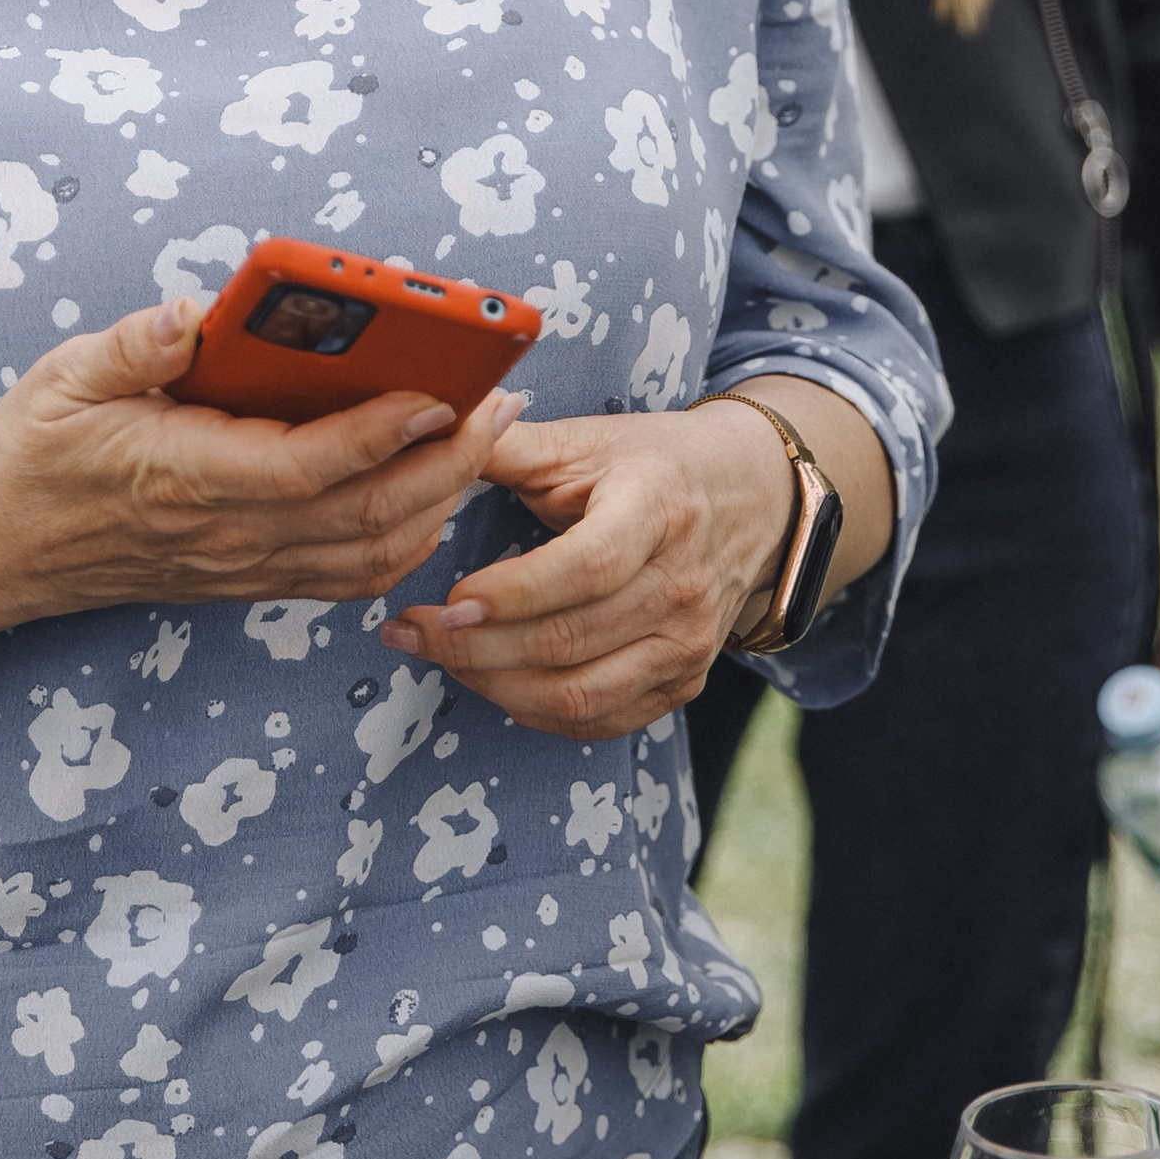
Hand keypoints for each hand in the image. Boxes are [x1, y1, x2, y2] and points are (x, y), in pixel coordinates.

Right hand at [0, 293, 514, 630]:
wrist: (1, 544)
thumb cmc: (39, 452)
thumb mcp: (63, 378)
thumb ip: (133, 347)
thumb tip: (191, 312)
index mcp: (194, 476)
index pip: (314, 466)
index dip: (388, 434)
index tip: (444, 391)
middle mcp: (234, 534)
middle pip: (370, 512)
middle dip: (451, 458)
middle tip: (504, 400)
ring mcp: (247, 565)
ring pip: (374, 552)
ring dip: (444, 499)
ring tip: (488, 435)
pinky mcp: (253, 579)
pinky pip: (352, 574)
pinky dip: (409, 541)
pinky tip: (435, 496)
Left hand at [378, 401, 791, 740]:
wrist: (751, 496)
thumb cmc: (652, 463)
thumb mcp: (587, 440)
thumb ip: (505, 446)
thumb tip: (427, 439)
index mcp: (657, 507)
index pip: (585, 568)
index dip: (511, 594)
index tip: (446, 600)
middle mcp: (682, 584)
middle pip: (569, 640)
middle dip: (473, 646)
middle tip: (408, 631)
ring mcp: (688, 641)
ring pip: (580, 694)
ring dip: (494, 684)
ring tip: (438, 656)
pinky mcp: (685, 680)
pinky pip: (601, 719)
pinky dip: (537, 710)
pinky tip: (492, 681)